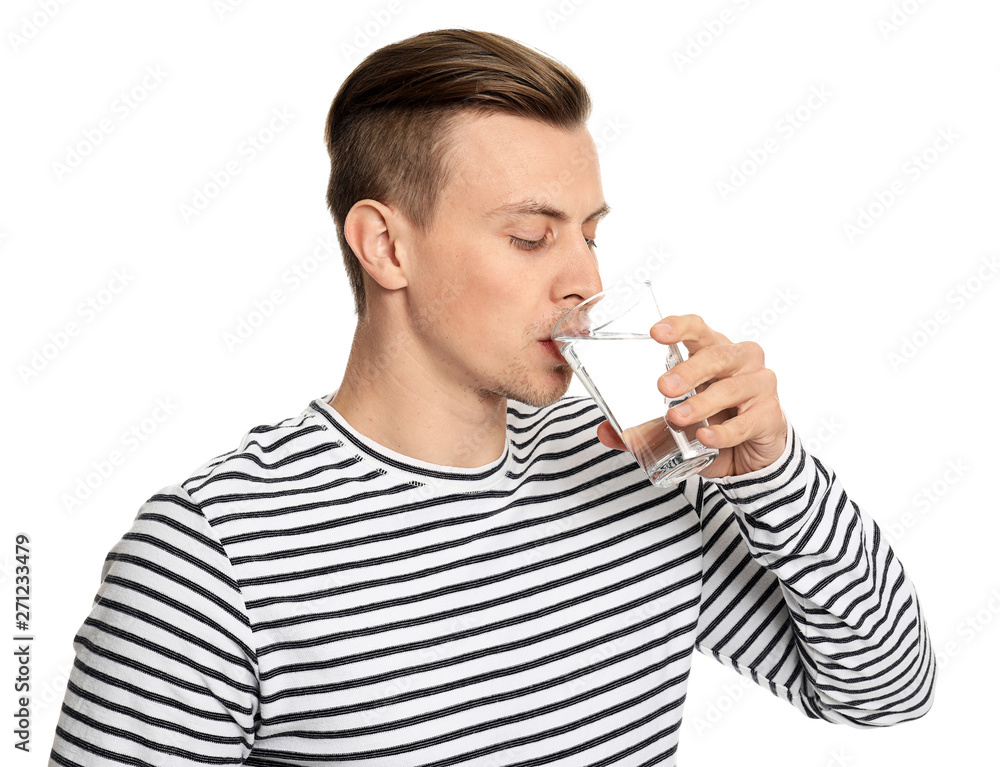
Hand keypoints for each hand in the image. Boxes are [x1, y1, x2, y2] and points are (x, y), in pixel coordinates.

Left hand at [596, 314, 787, 478]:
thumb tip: (605, 432)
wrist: (751, 454)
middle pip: (717, 355)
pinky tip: (706, 438)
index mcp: (713, 350)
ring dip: (702, 404)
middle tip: (662, 387)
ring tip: (676, 417)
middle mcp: (741, 360)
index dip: (678, 327)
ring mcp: (760, 386)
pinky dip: (724, 431)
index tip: (654, 333)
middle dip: (689, 370)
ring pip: (731, 388)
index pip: (698, 328)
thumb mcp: (675, 422)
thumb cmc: (713, 421)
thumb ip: (641, 426)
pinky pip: (747, 422)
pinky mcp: (770, 416)